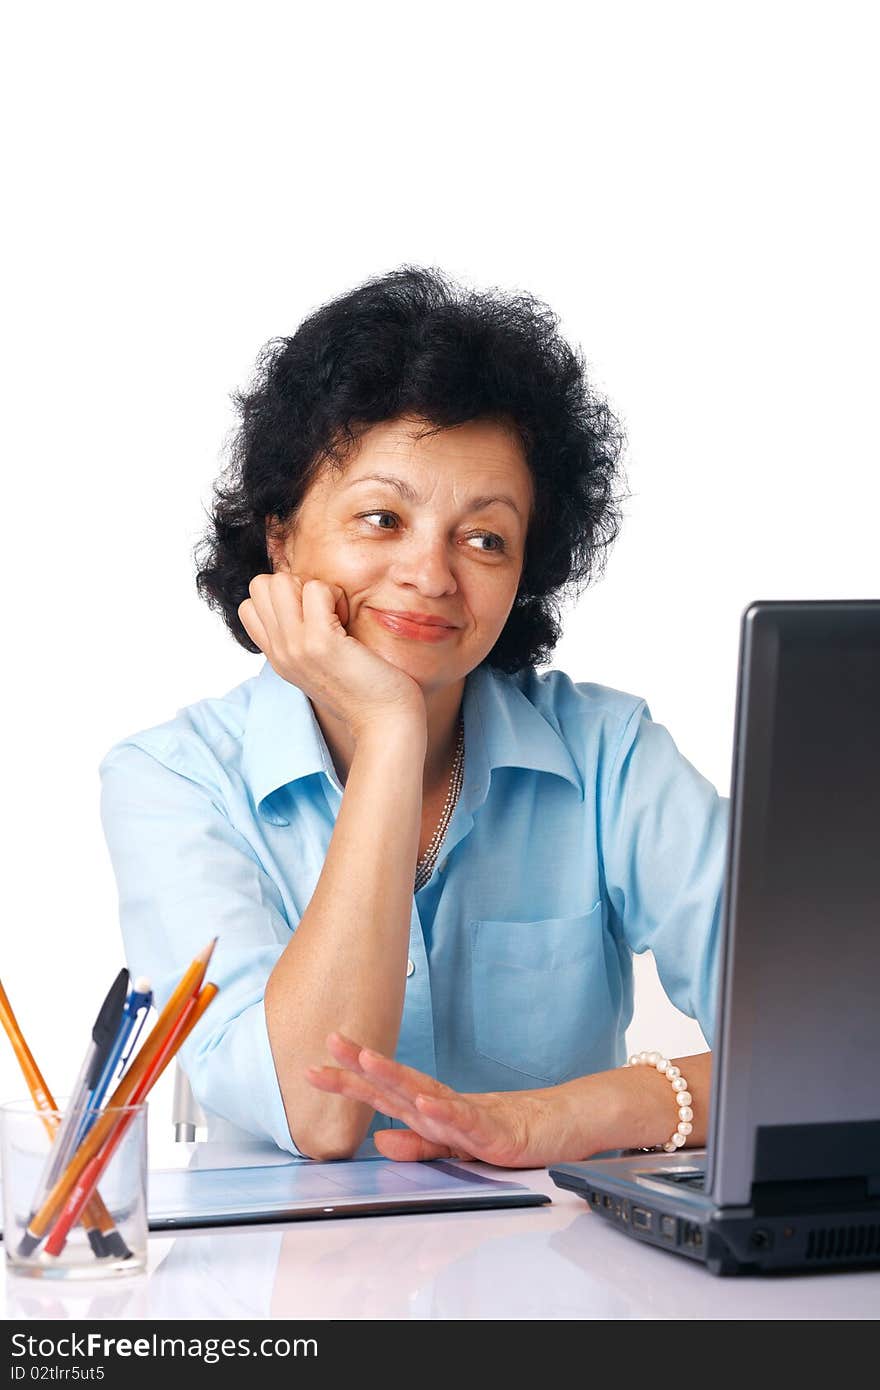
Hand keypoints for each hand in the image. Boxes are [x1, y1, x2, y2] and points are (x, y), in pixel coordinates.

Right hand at [238, 574, 425, 738]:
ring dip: (314, 587)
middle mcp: (280, 652)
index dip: (281, 597)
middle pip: (260, 586)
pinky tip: (349, 620)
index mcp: (278, 657)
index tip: (312, 616)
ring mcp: (296, 646)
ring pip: (281, 581)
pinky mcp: (320, 642)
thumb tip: (304, 602)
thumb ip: (303, 639)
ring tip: (337, 614)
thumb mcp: (321, 665)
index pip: (249, 606)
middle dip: (295, 585)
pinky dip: (336, 595)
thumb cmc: (365, 690)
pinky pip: (315, 589)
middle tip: (325, 611)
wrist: (384, 723)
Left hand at [305, 1033, 581, 1167]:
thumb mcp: (454, 1143)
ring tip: (367, 1061)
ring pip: (426, 1093)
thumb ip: (418, 1143)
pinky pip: (465, 1122)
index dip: (350, 1080)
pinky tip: (425, 1103)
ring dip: (396, 1076)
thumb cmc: (508, 1129)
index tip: (316, 1067)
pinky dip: (444, 1112)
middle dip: (362, 1065)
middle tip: (331, 1043)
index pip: (384, 1093)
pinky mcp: (494, 1132)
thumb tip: (380, 1140)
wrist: (560, 1127)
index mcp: (432, 1109)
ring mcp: (468, 1115)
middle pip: (397, 1083)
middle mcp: (444, 1106)